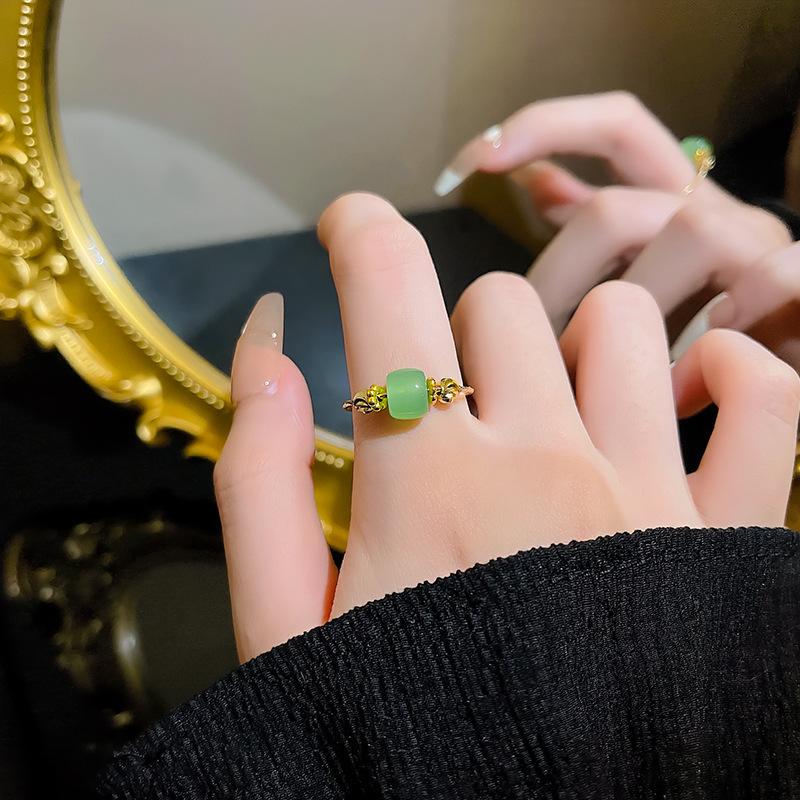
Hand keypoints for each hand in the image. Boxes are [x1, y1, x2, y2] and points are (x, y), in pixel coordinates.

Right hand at [214, 193, 799, 662]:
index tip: (348, 224)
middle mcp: (546, 466)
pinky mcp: (728, 543)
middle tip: (442, 392)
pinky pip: (767, 400)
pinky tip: (689, 399)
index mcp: (429, 486)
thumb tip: (267, 347)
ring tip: (550, 399)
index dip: (358, 230)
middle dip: (453, 328)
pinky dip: (733, 375)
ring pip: (619, 322)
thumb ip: (260, 479)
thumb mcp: (284, 629)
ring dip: (571, 339)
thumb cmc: (401, 744)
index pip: (388, 291)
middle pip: (496, 304)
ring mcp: (649, 498)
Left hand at [435, 92, 798, 370]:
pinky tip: (685, 376)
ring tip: (597, 380)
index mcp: (671, 201)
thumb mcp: (640, 272)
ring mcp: (759, 245)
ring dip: (634, 312)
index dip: (548, 127)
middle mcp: (714, 210)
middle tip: (527, 349)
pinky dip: (725, 325)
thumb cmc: (701, 326)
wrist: (786, 356)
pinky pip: (779, 277)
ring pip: (692, 234)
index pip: (617, 128)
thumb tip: (536, 183)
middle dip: (557, 283)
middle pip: (619, 208)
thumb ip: (594, 229)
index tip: (474, 161)